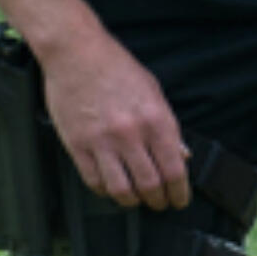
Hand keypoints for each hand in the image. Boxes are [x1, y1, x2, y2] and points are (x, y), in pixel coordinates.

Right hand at [40, 26, 191, 211]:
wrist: (76, 52)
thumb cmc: (116, 67)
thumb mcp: (153, 91)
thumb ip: (167, 126)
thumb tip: (180, 155)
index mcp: (155, 119)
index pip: (174, 170)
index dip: (180, 192)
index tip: (179, 199)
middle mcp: (130, 134)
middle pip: (150, 185)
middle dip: (158, 201)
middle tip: (160, 203)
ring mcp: (102, 141)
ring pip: (121, 190)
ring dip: (133, 201)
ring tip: (136, 198)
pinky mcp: (77, 145)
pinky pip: (94, 181)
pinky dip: (106, 191)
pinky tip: (111, 187)